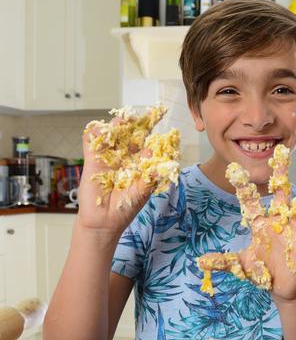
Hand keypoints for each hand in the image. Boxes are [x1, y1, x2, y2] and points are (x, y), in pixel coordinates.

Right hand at [76, 107, 178, 239]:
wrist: (103, 221)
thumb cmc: (125, 208)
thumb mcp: (141, 193)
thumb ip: (148, 179)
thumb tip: (159, 167)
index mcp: (140, 163)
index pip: (147, 144)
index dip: (153, 135)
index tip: (161, 122)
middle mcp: (125, 158)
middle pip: (129, 136)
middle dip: (135, 125)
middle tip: (141, 118)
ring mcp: (108, 158)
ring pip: (111, 136)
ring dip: (115, 127)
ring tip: (121, 122)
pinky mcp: (92, 161)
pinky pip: (91, 143)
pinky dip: (94, 134)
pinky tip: (99, 130)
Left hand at [197, 145, 295, 301]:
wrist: (280, 287)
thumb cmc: (261, 270)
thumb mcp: (241, 266)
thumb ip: (223, 261)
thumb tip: (200, 261)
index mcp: (261, 224)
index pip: (251, 203)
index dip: (244, 188)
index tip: (236, 170)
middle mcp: (279, 222)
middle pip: (281, 194)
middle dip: (281, 174)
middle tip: (282, 152)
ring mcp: (294, 232)